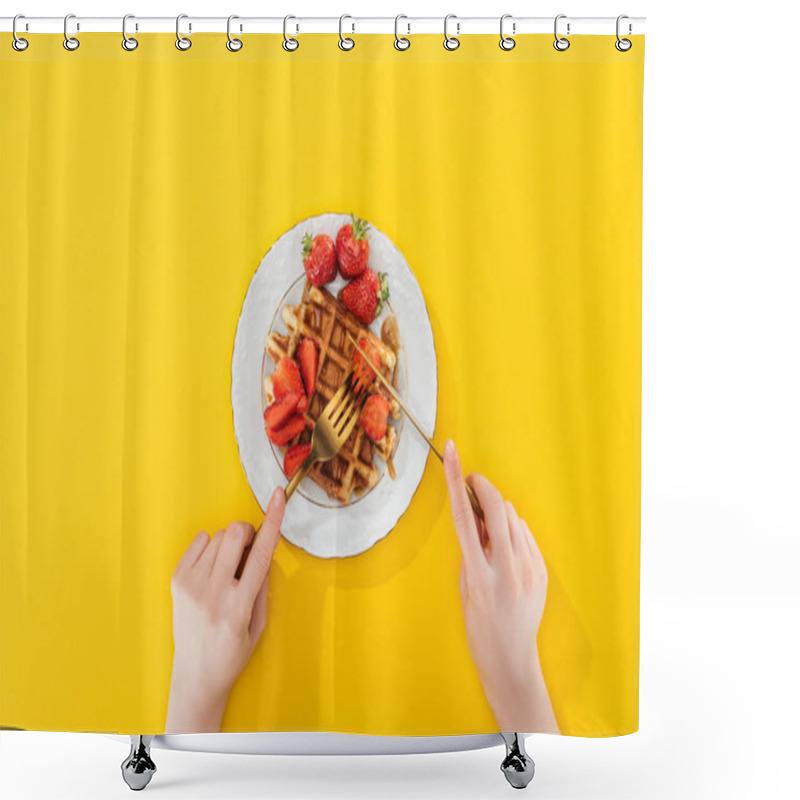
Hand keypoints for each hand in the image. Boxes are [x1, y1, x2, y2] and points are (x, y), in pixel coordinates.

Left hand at [165, 487, 284, 732]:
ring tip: (227, 571)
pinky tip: (212, 570)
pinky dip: (210, 548)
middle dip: (248, 534)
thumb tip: (264, 548)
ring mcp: (191, 586)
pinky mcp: (176, 581)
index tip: (277, 496)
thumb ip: (263, 583)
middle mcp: (213, 592)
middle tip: (248, 553)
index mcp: (239, 605)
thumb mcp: (259, 623)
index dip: (272, 520)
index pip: (261, 554)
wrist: (195, 676)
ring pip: (218, 536)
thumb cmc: (232, 652)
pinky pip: (199, 542)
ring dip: (229, 544)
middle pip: (235, 535)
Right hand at [443, 440, 558, 732]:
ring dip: (497, 514)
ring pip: (513, 518)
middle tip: (472, 485)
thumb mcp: (466, 588)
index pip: (464, 517)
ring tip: (488, 535)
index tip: (453, 451)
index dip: (455, 480)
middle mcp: (508, 569)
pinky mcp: (543, 572)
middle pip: (496, 508)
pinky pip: (525, 536)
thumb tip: (478, 517)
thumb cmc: (479, 629)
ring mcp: (530, 570)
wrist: (511, 660)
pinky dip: (512, 532)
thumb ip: (471, 550)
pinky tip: (503, 550)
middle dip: (483, 489)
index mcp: (480, 575)